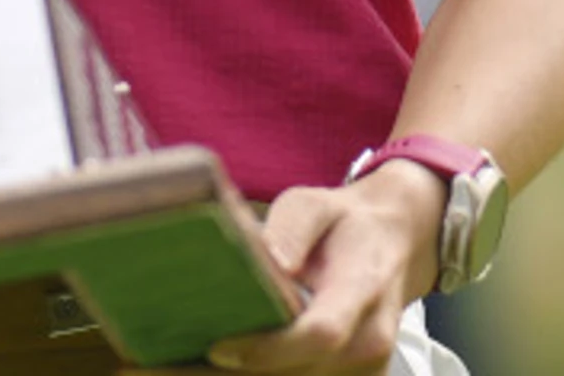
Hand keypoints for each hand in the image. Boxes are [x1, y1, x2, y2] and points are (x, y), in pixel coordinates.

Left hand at [192, 164, 441, 372]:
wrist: (394, 246)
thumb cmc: (347, 225)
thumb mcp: (317, 204)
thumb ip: (293, 226)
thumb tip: (270, 261)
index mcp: (362, 292)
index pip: (319, 335)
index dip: (268, 350)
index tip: (218, 348)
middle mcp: (369, 343)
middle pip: (299, 375)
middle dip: (235, 374)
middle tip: (169, 366)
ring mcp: (364, 370)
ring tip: (181, 366)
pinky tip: (213, 367)